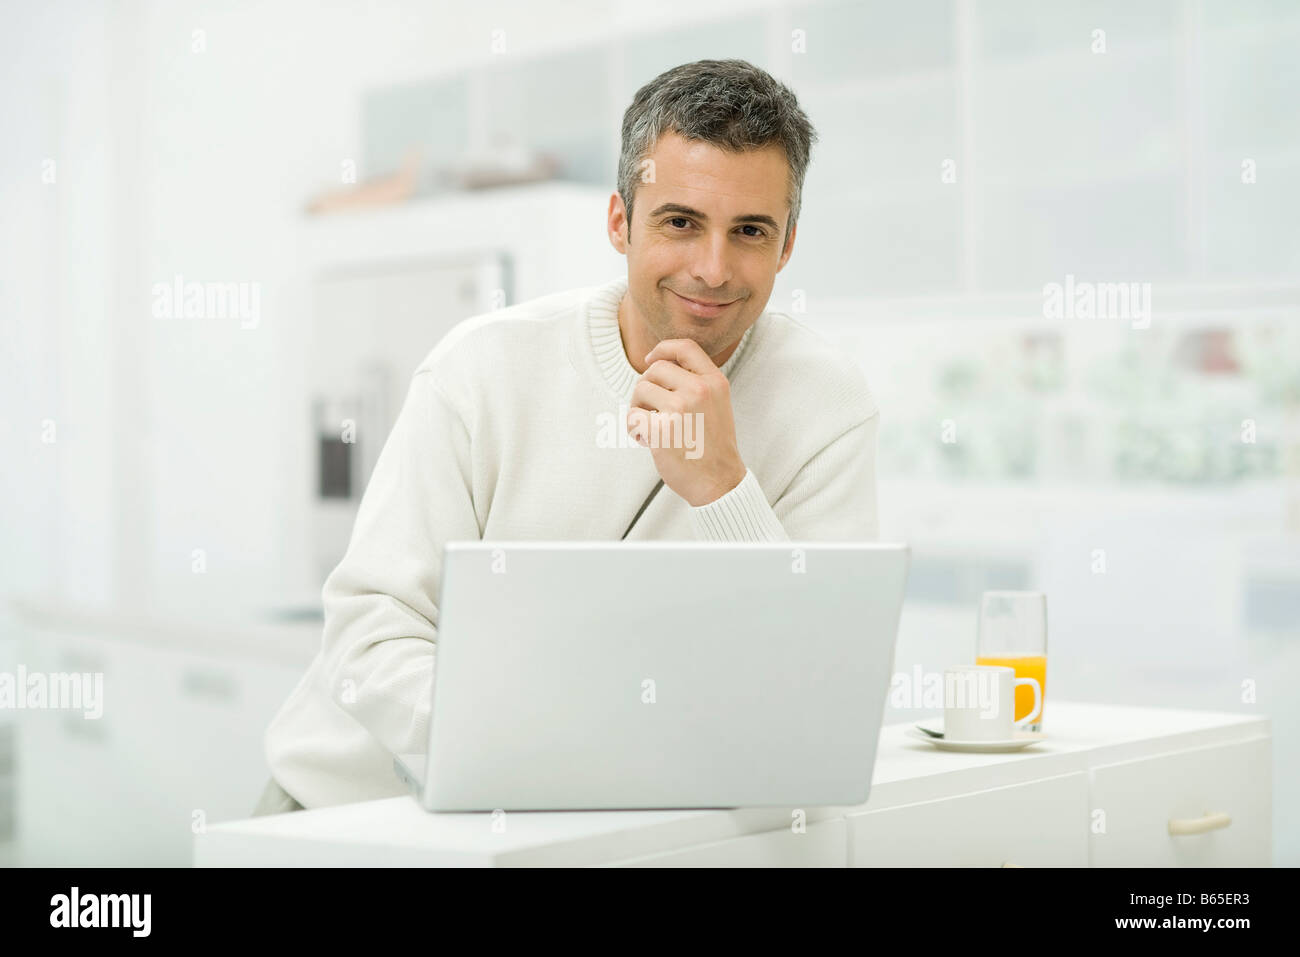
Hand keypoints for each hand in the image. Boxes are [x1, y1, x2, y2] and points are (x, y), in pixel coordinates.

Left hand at [626, 338, 747, 506]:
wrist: (718, 481)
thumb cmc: (712, 446)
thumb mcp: (717, 404)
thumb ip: (696, 383)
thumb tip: (658, 366)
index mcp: (714, 382)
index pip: (684, 347)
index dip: (662, 349)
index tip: (651, 360)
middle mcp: (699, 390)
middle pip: (655, 369)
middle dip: (646, 387)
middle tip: (650, 409)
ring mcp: (680, 408)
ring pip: (641, 390)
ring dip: (638, 408)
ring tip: (649, 427)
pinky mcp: (662, 429)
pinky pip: (632, 417)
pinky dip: (633, 429)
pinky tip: (645, 440)